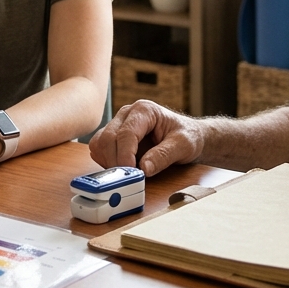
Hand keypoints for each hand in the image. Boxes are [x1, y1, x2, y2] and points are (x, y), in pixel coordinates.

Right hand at [88, 99, 202, 176]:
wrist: (189, 136)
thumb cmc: (188, 137)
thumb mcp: (183, 146)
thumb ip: (164, 156)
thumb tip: (144, 168)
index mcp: (144, 110)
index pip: (126, 133)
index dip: (125, 156)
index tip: (133, 173)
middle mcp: (127, 113)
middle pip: (108, 138)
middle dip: (116, 161)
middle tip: (130, 178)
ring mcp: (118, 123)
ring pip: (100, 144)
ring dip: (109, 162)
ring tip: (128, 172)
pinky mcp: (113, 136)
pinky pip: (99, 149)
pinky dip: (106, 162)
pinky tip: (123, 168)